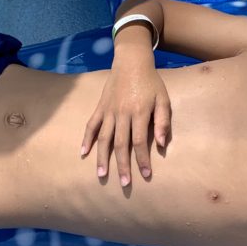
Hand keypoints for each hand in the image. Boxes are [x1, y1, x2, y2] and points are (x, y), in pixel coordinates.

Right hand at [80, 55, 170, 186]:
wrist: (131, 62)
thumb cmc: (151, 83)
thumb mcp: (163, 99)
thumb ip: (163, 122)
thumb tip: (162, 144)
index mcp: (139, 112)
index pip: (139, 141)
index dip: (142, 160)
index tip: (146, 175)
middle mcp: (122, 113)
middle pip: (121, 144)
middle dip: (122, 165)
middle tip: (125, 183)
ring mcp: (109, 111)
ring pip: (104, 138)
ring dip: (102, 158)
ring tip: (102, 175)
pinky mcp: (100, 107)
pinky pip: (91, 125)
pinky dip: (86, 139)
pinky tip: (83, 153)